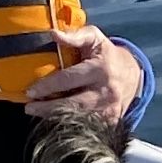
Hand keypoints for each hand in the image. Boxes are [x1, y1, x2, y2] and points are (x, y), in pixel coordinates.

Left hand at [24, 25, 140, 122]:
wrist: (132, 74)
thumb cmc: (105, 54)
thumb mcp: (94, 38)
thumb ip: (75, 35)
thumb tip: (54, 34)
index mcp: (100, 69)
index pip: (69, 79)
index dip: (48, 86)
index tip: (30, 92)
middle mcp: (106, 91)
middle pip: (73, 105)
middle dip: (48, 108)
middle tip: (29, 108)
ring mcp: (110, 109)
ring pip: (79, 119)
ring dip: (56, 119)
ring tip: (38, 114)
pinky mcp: (111, 121)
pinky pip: (87, 128)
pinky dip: (70, 127)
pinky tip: (54, 122)